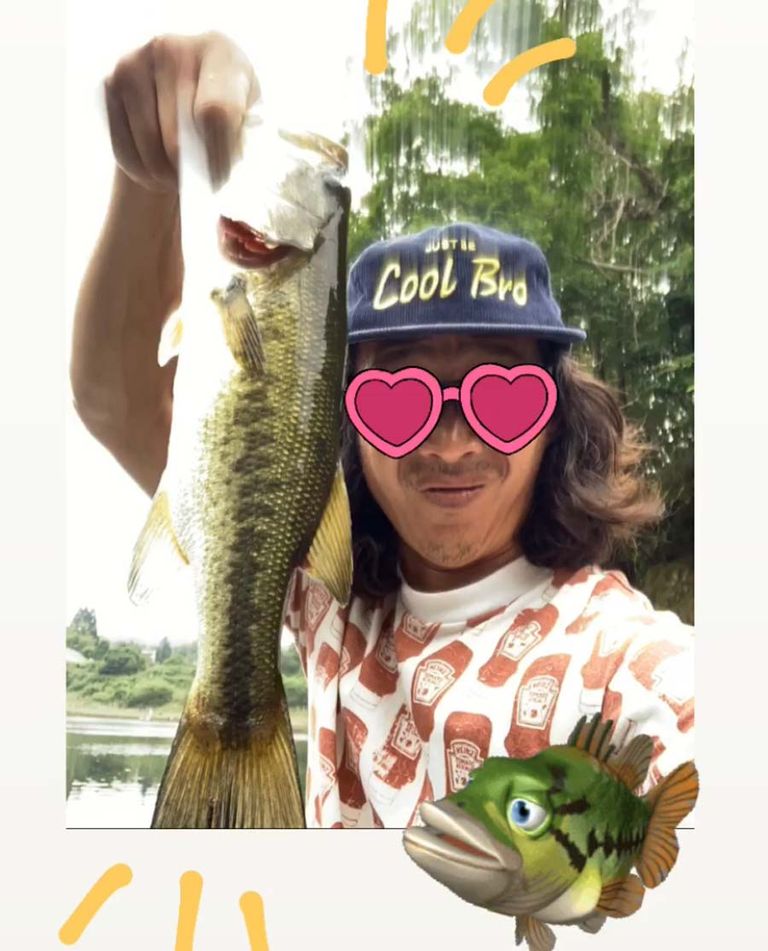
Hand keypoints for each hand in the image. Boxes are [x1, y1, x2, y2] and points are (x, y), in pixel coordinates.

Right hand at [103, 32, 259, 192]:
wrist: (191, 89)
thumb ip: (241, 145)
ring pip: (150, 150)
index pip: (215, 113)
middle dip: (192, 173)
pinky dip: (144, 173)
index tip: (220, 178)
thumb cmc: (231, 111)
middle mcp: (172, 48)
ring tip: (184, 176)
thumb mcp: (250, 121)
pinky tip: (161, 170)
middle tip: (203, 183)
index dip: (217, 157)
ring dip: (168, 177)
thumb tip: (217, 183)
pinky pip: (125, 151)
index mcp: (220, 52)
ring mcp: (135, 63)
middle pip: (177, 139)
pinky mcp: (109, 85)